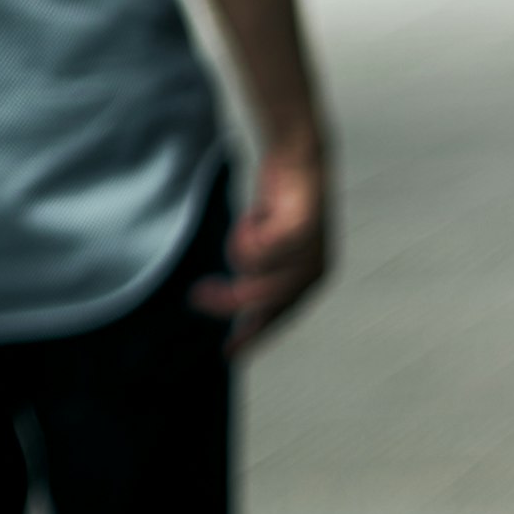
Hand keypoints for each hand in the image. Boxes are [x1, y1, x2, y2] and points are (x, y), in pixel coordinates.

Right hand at [195, 138, 329, 353]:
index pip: (278, 317)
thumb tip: (236, 302)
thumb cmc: (280, 202)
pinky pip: (254, 247)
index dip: (253, 335)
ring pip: (252, 270)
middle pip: (260, 300)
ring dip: (240, 244)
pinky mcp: (301, 234)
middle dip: (227, 300)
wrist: (299, 159)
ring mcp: (310, 255)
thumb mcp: (266, 244)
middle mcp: (315, 274)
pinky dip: (247, 227)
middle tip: (198, 296)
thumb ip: (257, 272)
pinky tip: (260, 211)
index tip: (228, 354)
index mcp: (310, 281)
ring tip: (252, 221)